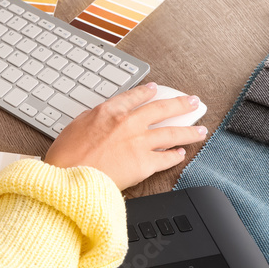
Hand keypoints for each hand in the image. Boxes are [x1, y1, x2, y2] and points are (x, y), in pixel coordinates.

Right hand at [44, 83, 207, 189]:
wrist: (72, 178)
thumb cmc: (68, 156)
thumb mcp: (75, 126)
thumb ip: (92, 119)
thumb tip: (100, 118)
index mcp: (109, 111)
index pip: (135, 97)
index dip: (147, 92)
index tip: (156, 89)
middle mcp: (128, 123)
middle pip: (161, 109)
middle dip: (180, 104)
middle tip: (192, 102)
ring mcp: (139, 143)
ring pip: (172, 132)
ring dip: (188, 130)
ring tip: (200, 129)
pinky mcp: (145, 164)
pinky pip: (167, 158)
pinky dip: (176, 155)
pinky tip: (181, 153)